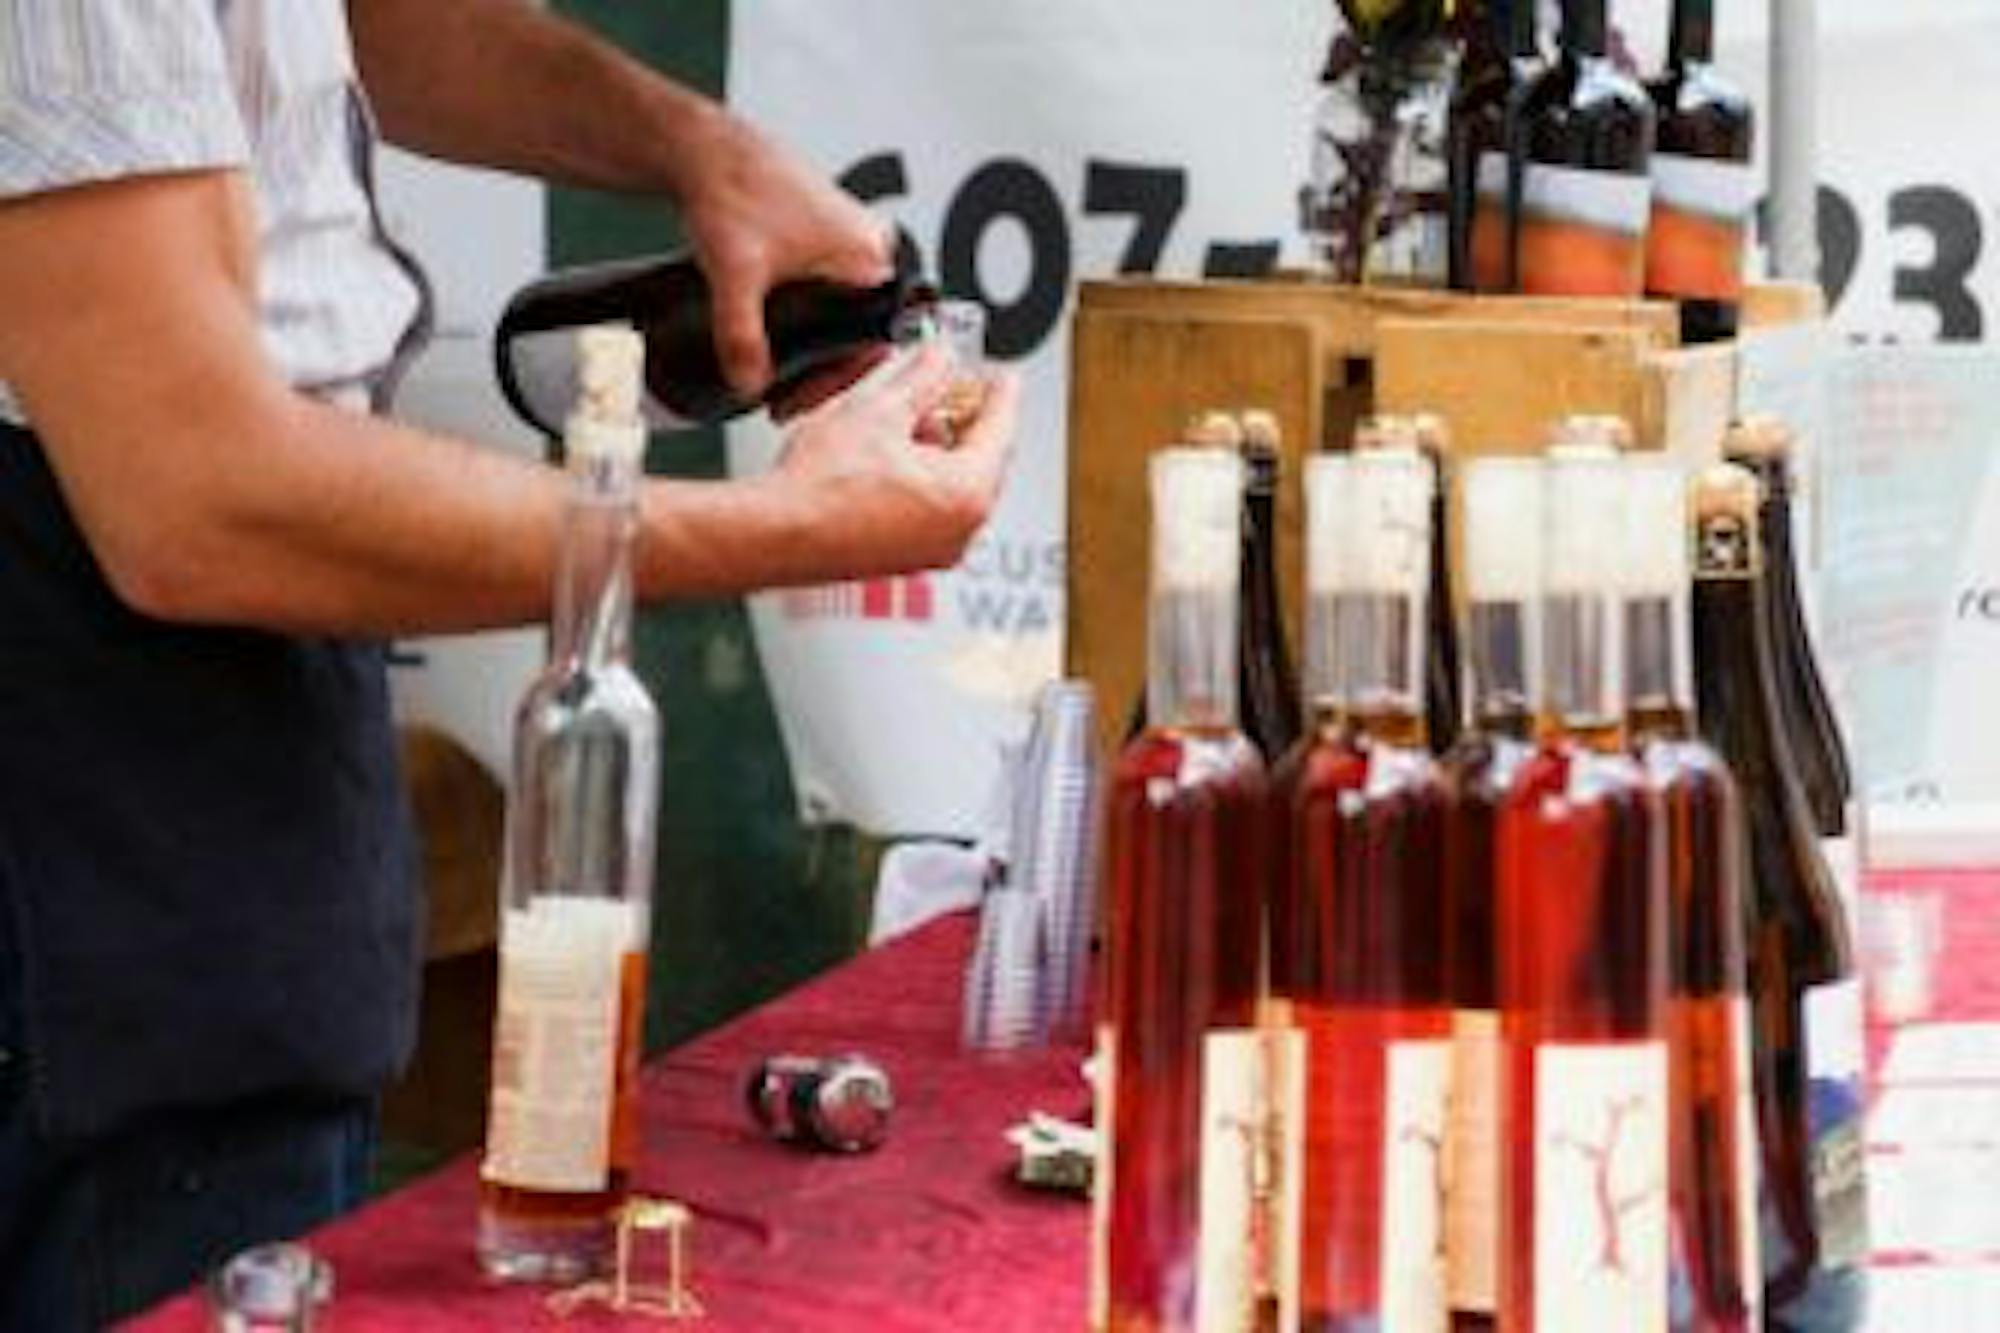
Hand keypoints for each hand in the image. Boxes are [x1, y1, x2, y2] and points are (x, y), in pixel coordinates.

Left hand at [677, 113, 892, 398]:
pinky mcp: (822, 233)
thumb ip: (741, 335)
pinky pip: (828, 291)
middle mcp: (867, 244)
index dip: (835, 379)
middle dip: (821, 370)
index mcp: (867, 254)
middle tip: (785, 397)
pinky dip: (806, 319)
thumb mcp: (735, 274)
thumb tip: (749, 384)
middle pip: (858, 332)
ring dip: (813, 348)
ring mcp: (847, 238)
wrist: (704, 148)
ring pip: (842, 313)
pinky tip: (778, 338)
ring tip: (778, 376)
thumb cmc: (730, 190)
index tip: (800, 398)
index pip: (872, 341)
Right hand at [758, 346, 1019, 580]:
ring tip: (906, 419)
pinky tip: (889, 455)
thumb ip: (922, 377)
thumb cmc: (820, 485)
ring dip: (939, 448)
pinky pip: (931, 509)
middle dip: (964, 418)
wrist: (776, 534)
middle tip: (950, 387)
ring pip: (954, 485)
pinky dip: (921, 479)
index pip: (1002, 428)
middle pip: (982, 460)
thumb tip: (939, 358)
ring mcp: (934, 550)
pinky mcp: (906, 559)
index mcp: (967, 492)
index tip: (1000, 374)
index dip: (1000, 391)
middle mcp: (961, 530)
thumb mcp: (879, 409)